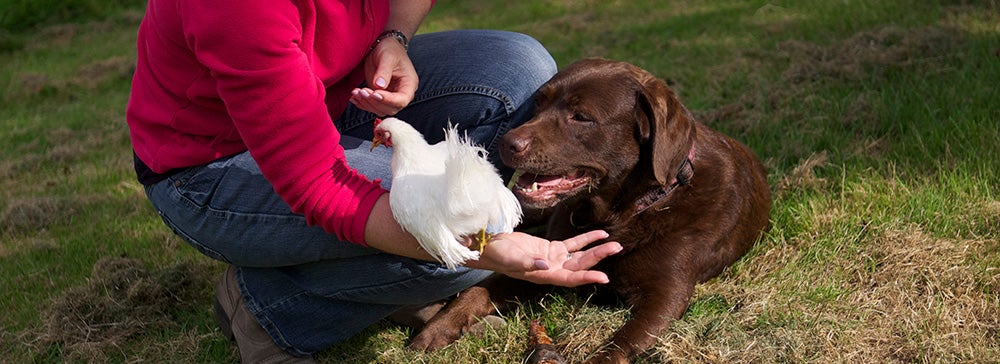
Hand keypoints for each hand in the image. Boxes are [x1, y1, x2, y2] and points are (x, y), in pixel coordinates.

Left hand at [349, 39, 417, 115]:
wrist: (383, 46)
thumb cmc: (390, 49)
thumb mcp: (387, 57)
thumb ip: (384, 71)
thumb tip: (379, 86)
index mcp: (409, 84)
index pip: (401, 100)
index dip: (388, 100)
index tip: (375, 93)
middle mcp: (401, 93)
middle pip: (390, 108)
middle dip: (375, 102)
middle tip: (362, 91)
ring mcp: (390, 96)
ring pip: (380, 110)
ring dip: (366, 104)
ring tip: (356, 92)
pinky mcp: (379, 96)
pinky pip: (372, 106)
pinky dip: (362, 104)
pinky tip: (353, 97)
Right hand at [465, 230, 622, 286]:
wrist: (490, 246)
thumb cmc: (498, 255)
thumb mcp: (512, 259)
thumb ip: (528, 263)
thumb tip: (545, 265)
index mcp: (545, 275)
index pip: (570, 278)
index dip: (587, 277)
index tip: (604, 277)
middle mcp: (553, 269)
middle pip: (581, 265)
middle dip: (599, 258)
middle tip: (617, 248)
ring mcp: (554, 258)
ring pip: (580, 255)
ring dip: (597, 250)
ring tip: (615, 244)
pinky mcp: (552, 247)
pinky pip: (573, 244)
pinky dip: (587, 239)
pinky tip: (600, 234)